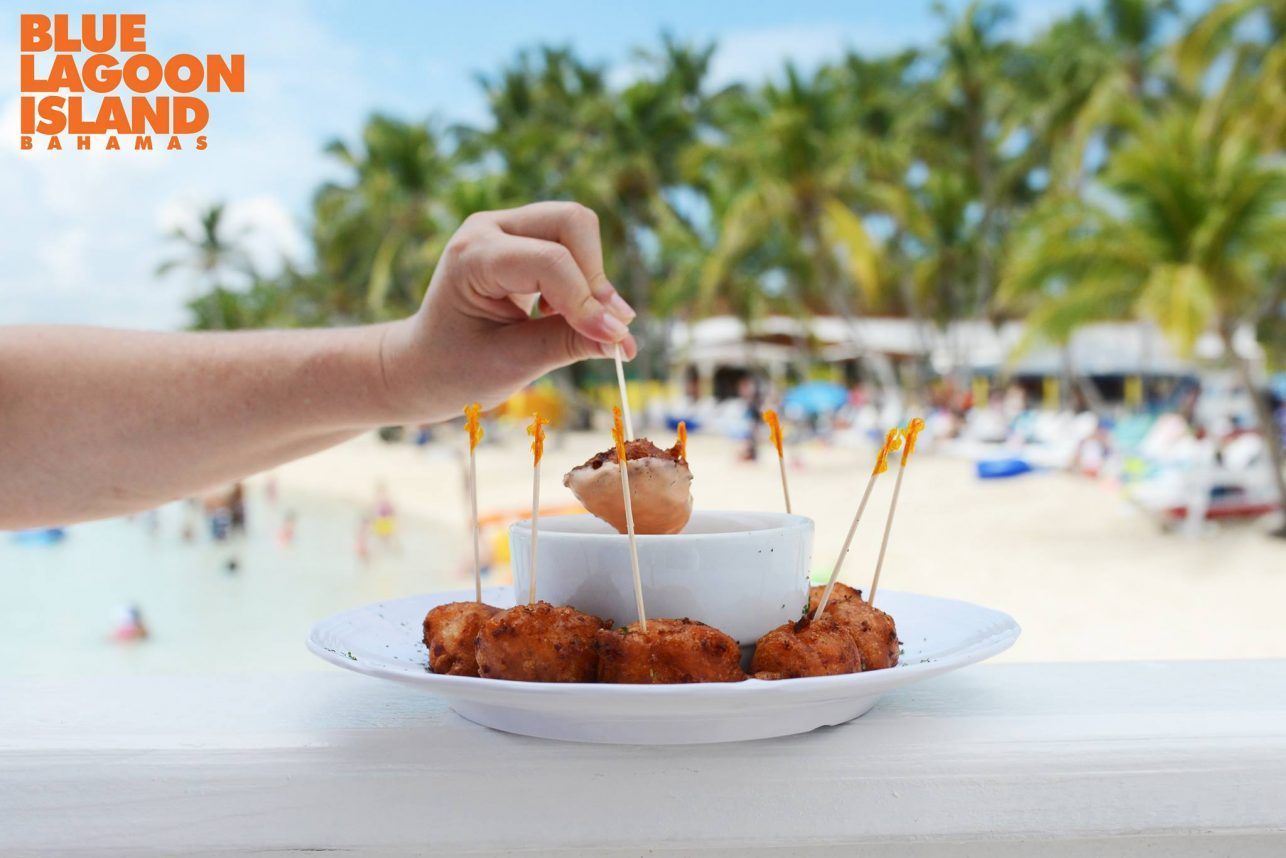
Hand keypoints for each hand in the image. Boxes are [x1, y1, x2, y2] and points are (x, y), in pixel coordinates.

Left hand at [382, 202, 637, 421]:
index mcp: (472, 256)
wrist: (422, 366)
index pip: (550, 262)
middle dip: (596, 276)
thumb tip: (626, 340)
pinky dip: (585, 278)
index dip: (588, 302)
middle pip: (572, 222)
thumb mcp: (512, 364)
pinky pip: (573, 243)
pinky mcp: (523, 238)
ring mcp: (506, 227)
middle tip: (604, 327)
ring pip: (578, 227)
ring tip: (581, 322)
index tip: (615, 342)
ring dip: (593, 276)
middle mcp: (489, 228)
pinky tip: (564, 314)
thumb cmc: (454, 370)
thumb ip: (569, 345)